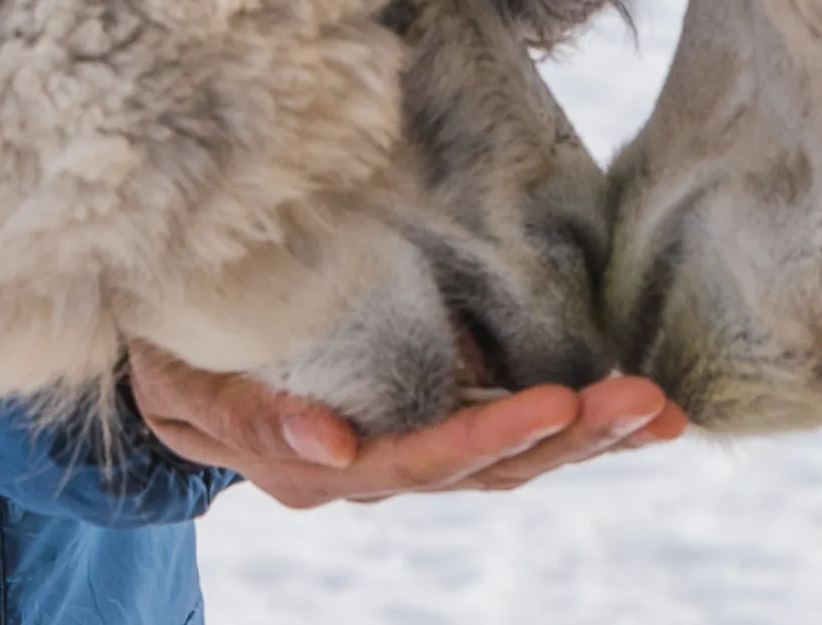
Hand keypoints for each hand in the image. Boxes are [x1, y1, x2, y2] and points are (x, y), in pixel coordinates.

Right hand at [124, 339, 687, 508]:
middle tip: (642, 402)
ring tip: (658, 409)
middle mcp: (372, 469)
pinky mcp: (421, 411)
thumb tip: (330, 447)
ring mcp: (401, 446)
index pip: (417, 460)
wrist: (163, 350)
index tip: (551, 403)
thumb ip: (246, 417)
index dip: (486, 437)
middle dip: (570, 437)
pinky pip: (502, 427)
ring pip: (508, 458)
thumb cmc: (165, 353)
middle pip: (485, 470)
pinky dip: (569, 419)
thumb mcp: (179, 383)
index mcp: (318, 466)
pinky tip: (630, 407)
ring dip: (588, 435)